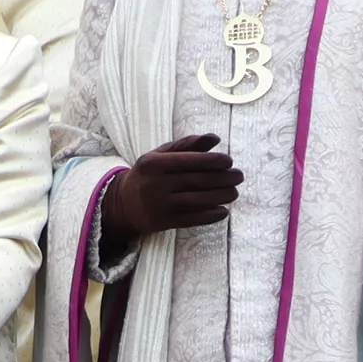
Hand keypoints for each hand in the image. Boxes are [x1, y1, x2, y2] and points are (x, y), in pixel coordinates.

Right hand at [100, 134, 240, 257]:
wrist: (123, 204)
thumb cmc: (148, 175)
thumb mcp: (160, 156)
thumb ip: (187, 145)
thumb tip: (214, 138)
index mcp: (153, 164)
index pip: (188, 161)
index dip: (211, 161)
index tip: (229, 161)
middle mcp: (154, 184)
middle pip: (195, 181)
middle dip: (222, 179)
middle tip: (239, 176)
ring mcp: (158, 206)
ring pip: (196, 201)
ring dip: (220, 197)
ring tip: (234, 192)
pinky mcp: (163, 223)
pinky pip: (192, 219)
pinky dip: (210, 216)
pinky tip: (223, 211)